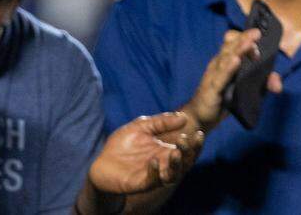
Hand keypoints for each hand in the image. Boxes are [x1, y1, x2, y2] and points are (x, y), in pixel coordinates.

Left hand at [88, 112, 203, 194]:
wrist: (102, 163)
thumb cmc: (123, 145)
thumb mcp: (141, 127)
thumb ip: (160, 122)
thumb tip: (183, 116)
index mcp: (166, 151)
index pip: (187, 149)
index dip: (195, 143)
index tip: (198, 132)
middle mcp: (164, 165)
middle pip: (185, 162)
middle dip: (187, 152)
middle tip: (184, 140)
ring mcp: (154, 175)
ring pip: (174, 174)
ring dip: (176, 164)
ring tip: (175, 152)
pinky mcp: (142, 183)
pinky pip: (153, 180)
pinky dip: (155, 171)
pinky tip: (153, 160)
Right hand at [181, 29, 281, 132]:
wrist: (201, 116)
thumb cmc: (224, 99)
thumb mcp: (247, 90)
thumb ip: (263, 83)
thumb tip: (277, 82)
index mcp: (226, 60)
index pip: (232, 42)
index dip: (244, 37)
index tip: (259, 36)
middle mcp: (219, 64)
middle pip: (230, 46)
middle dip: (244, 38)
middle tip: (257, 33)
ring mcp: (214, 75)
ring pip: (226, 59)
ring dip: (238, 50)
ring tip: (249, 43)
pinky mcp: (212, 89)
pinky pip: (221, 77)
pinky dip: (229, 69)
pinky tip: (236, 61)